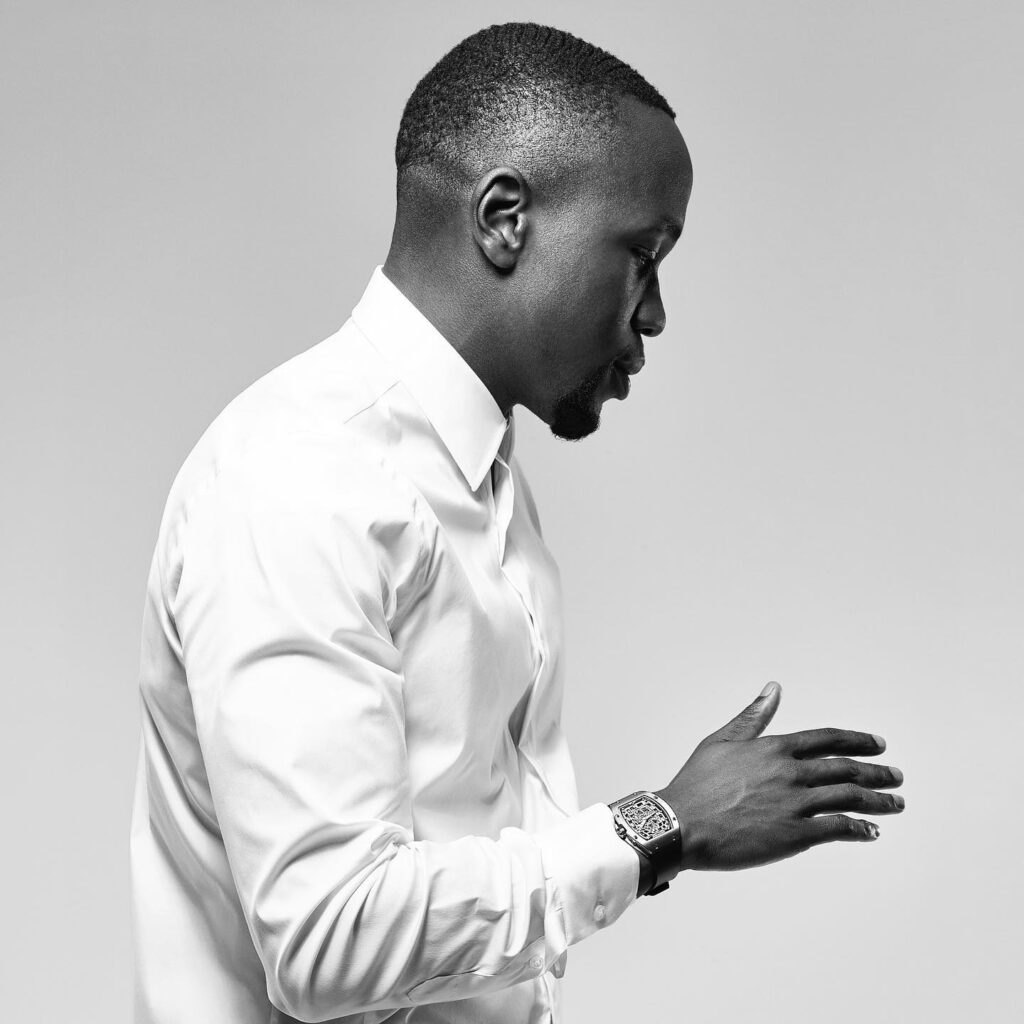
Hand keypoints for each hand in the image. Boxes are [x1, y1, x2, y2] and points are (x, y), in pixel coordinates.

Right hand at [657, 683, 903, 870]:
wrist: (682, 824)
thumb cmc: (696, 784)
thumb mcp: (721, 741)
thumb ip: (752, 716)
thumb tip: (773, 689)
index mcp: (774, 747)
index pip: (827, 739)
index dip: (857, 741)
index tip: (878, 745)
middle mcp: (790, 772)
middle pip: (845, 769)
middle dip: (876, 772)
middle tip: (896, 776)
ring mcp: (795, 804)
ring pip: (849, 798)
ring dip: (877, 801)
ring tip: (895, 803)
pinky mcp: (795, 835)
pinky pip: (838, 828)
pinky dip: (859, 829)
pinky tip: (871, 832)